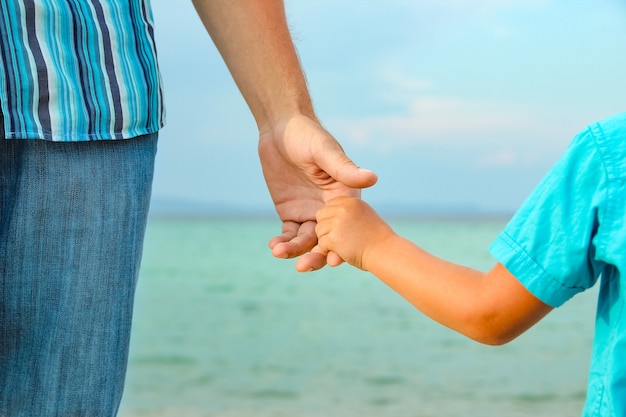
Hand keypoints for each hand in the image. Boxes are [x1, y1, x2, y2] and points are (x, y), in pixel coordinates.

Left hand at [258, 115, 376, 271]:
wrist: (281, 128)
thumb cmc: (308, 135)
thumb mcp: (326, 151)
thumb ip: (345, 169)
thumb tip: (372, 178)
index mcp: (344, 197)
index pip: (346, 228)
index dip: (342, 246)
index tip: (334, 261)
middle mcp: (329, 209)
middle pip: (326, 239)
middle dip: (315, 254)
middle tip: (303, 267)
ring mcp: (310, 212)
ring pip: (306, 240)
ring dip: (295, 250)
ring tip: (280, 253)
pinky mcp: (291, 212)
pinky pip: (289, 233)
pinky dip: (282, 242)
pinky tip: (275, 247)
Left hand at [315, 197, 394, 269]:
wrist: (386, 252)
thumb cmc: (377, 238)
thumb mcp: (364, 215)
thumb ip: (348, 212)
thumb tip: (329, 218)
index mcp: (351, 201)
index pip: (330, 205)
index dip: (334, 218)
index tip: (347, 227)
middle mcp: (343, 208)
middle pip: (321, 216)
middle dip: (327, 228)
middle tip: (345, 237)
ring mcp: (338, 222)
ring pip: (319, 230)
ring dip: (328, 240)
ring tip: (346, 244)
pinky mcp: (334, 238)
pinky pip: (321, 244)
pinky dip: (329, 250)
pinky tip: (344, 251)